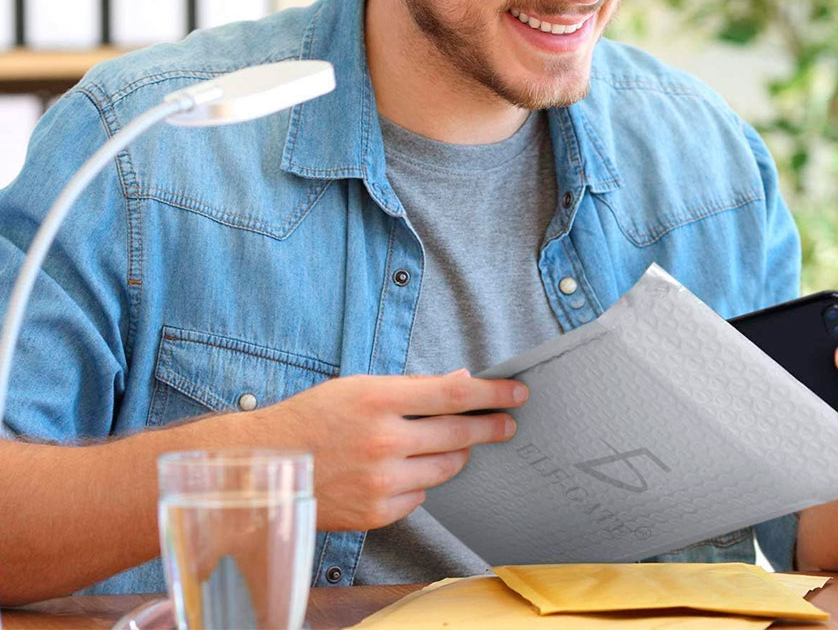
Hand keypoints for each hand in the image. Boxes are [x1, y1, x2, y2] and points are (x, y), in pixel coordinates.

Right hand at [250, 368, 526, 530]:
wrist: (265, 469)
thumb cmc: (312, 419)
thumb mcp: (359, 387)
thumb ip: (413, 388)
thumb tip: (461, 381)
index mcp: (379, 400)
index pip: (454, 395)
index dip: (492, 393)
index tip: (515, 393)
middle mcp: (384, 441)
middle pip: (459, 433)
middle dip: (491, 426)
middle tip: (507, 423)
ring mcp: (381, 481)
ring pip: (446, 467)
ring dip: (456, 453)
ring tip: (453, 443)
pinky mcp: (377, 512)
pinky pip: (420, 496)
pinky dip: (421, 481)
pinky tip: (404, 469)